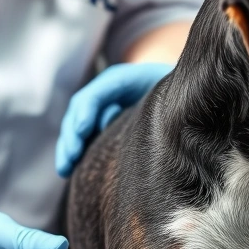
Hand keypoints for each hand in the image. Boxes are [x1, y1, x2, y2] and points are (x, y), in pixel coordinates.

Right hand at [55, 62, 172, 176]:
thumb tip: (139, 127)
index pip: (99, 92)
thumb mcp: (172, 100)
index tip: (84, 129)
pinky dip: (75, 151)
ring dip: (69, 146)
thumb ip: (160, 109)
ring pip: (76, 123)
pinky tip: (69, 170)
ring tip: (64, 169)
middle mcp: (109, 90)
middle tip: (70, 158)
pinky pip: (83, 136)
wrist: (185, 101)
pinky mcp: (103, 123)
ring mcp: (104, 105)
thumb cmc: (182, 99)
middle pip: (81, 107)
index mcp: (126, 79)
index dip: (88, 109)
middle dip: (72, 133)